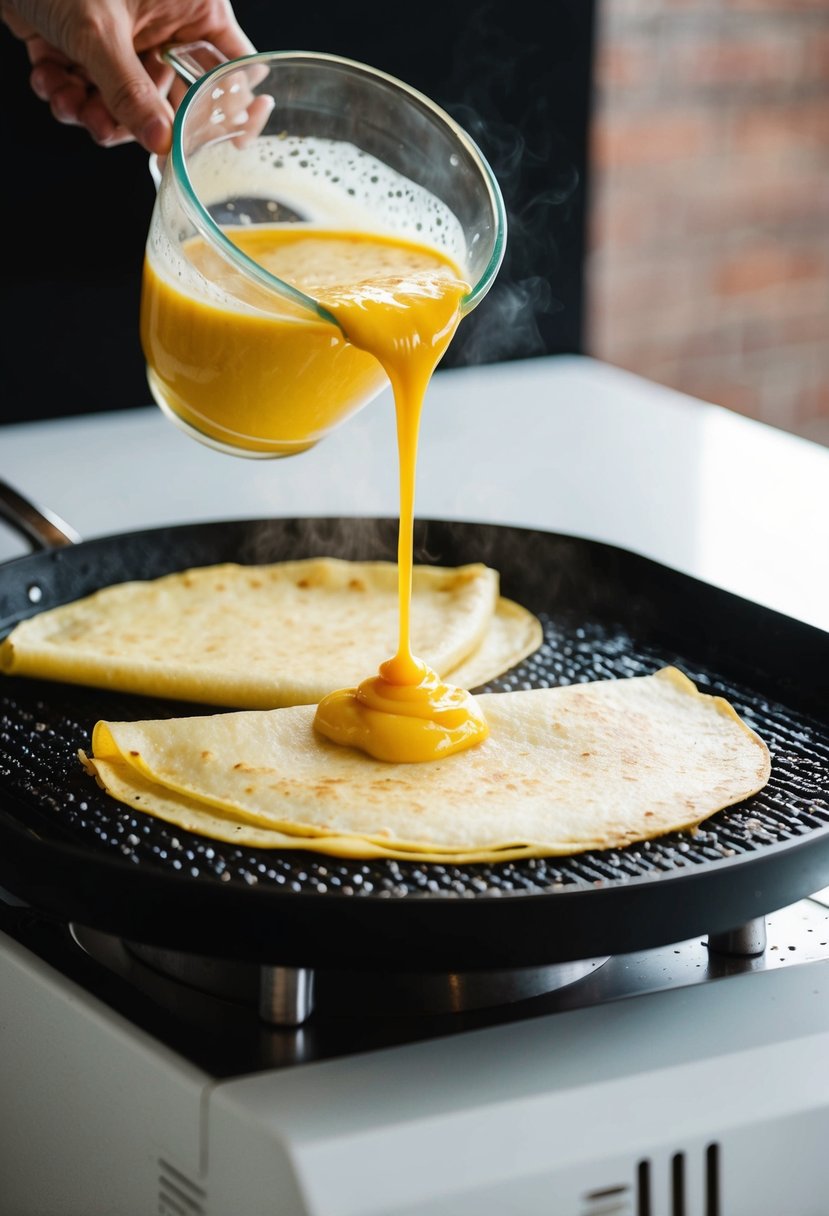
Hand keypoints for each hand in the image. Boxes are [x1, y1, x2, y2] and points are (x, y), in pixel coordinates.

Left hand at [0, 0, 254, 152]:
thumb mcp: (98, 31)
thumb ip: (130, 92)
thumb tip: (160, 142)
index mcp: (192, 7)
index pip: (232, 68)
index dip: (231, 110)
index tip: (222, 144)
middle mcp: (164, 25)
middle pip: (169, 99)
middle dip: (134, 120)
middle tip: (109, 126)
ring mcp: (126, 39)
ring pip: (127, 103)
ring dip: (93, 114)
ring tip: (70, 103)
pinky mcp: (88, 49)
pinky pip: (90, 92)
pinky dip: (66, 95)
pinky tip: (49, 79)